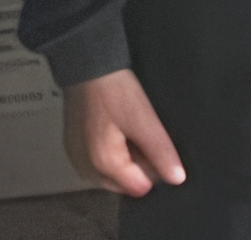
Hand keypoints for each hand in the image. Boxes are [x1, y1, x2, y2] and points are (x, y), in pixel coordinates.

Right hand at [62, 68, 184, 196]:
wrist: (86, 63)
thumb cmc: (112, 88)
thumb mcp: (143, 118)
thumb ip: (161, 152)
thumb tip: (176, 178)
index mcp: (103, 163)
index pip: (141, 187)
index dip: (152, 168)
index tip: (150, 143)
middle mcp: (86, 168)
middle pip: (124, 184)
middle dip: (136, 165)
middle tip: (136, 133)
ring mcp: (77, 158)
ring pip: (112, 174)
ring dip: (123, 158)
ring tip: (122, 127)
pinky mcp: (74, 148)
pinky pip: (98, 162)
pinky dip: (109, 151)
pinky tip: (111, 127)